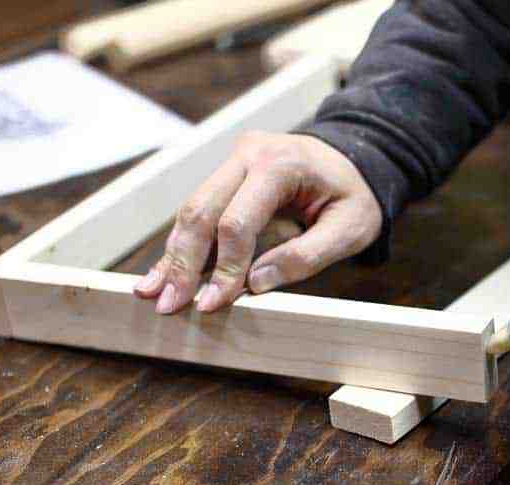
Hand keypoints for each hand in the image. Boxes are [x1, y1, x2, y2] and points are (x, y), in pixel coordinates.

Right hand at [134, 133, 382, 312]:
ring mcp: (235, 160)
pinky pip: (200, 209)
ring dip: (173, 254)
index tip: (212, 304)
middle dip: (183, 263)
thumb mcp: (350, 229)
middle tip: (168, 305)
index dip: (223, 268)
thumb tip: (254, 285)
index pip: (237, 222)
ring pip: (192, 209)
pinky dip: (183, 243)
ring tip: (151, 292)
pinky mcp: (228, 173)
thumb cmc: (357, 196)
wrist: (358, 159)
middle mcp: (249, 153)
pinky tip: (162, 271)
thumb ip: (306, 256)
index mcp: (281, 163)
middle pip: (201, 211)